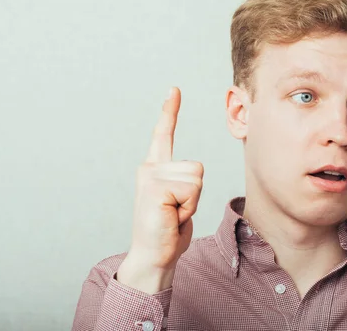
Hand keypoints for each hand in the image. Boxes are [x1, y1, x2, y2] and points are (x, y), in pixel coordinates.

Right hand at [117, 87, 203, 292]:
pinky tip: (171, 217)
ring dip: (192, 202)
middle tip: (176, 211)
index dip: (170, 111)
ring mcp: (150, 177)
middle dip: (196, 195)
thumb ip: (183, 182)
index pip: (163, 135)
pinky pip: (192, 190)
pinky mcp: (154, 187)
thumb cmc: (168, 230)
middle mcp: (149, 169)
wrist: (154, 257)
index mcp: (154, 169)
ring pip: (196, 178)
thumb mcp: (179, 201)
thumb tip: (195, 172)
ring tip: (173, 214)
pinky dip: (188, 208)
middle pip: (197, 167)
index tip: (174, 90)